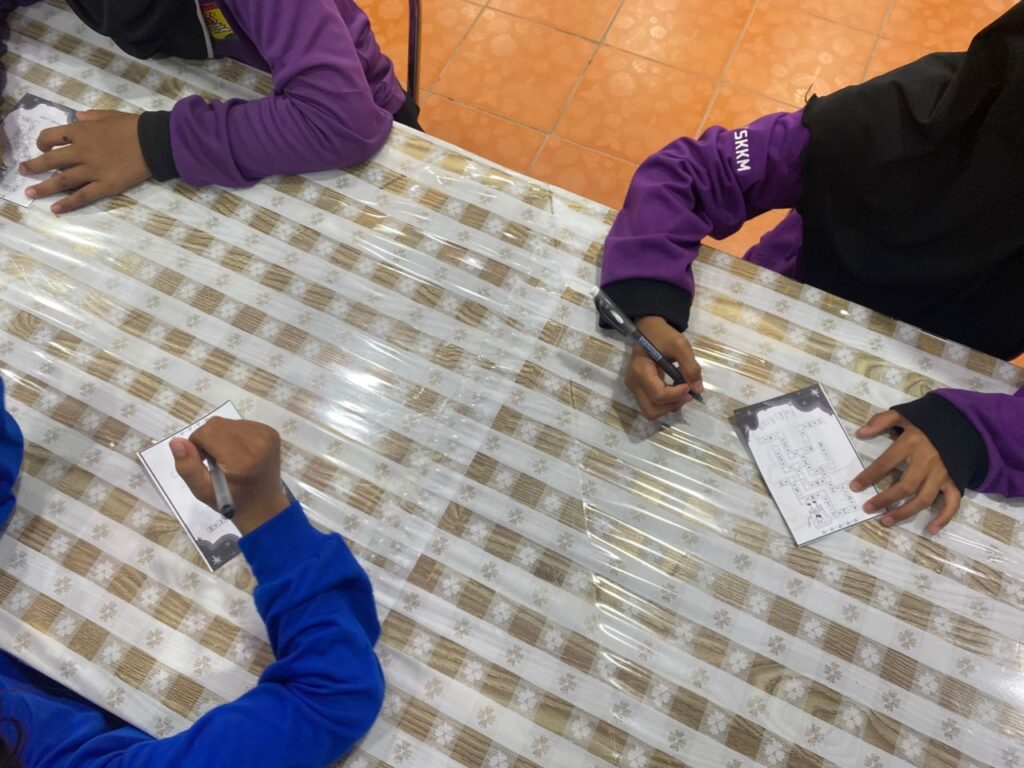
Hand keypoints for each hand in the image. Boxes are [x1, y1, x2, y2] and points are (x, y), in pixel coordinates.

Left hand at [21, 110, 149, 213]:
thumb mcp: (109, 115)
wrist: (154, 142)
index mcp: (81, 132)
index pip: (51, 136)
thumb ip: (91, 117)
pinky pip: (83, 196)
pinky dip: (68, 203)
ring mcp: (92, 170)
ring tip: (29, 193)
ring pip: (61, 180)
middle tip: (22, 171)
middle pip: (50, 160)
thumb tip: (77, 118)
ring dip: (43, 187)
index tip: (43, 147)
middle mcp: (81, 152)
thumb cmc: (134, 126)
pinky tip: (55, 209)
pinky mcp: (105, 186)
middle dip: (34, 166)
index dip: (43, 141)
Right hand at [170, 417, 291, 535]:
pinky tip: (238, 453)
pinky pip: (239, 424)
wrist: (264, 506)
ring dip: (219, 437)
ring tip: (227, 459)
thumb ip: (188, 468)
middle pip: (216, 425)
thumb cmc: (232, 503)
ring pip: (226, 423)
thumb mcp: (204, 492)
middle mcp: (258, 441)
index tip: (203, 463)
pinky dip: (232, 436)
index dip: (197, 446)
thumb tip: (176, 442)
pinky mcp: (271, 431)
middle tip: (214, 462)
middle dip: (207, 440)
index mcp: (243, 458)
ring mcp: (267, 434)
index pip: (207, 433)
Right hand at [626, 316, 702, 419]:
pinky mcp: (638, 389)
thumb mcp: (680, 345)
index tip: (690, 386)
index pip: (658, 395)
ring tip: (681, 391)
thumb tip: (697, 390)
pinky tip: (675, 390)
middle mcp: (633, 383)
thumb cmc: (663, 336)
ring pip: (651, 411)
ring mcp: (634, 388)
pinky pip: (652, 405)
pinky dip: (666, 403)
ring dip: (670, 406)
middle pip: (651, 410)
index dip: (677, 395)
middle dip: (672, 405)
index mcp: (640, 371)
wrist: (649, 330)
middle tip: (687, 393)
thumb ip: (690, 367)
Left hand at [850, 410, 960, 533]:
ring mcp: (943, 474)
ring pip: (924, 499)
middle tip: (867, 508)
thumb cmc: (930, 421)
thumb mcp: (905, 414)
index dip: (869, 476)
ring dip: (905, 512)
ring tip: (886, 521)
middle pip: (905, 486)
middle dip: (884, 499)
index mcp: (912, 443)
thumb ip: (882, 421)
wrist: (966, 422)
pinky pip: (952, 504)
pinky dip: (943, 518)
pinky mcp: (957, 482)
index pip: (885, 463)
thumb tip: (861, 433)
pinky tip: (931, 529)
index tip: (854, 487)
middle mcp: (928, 461)